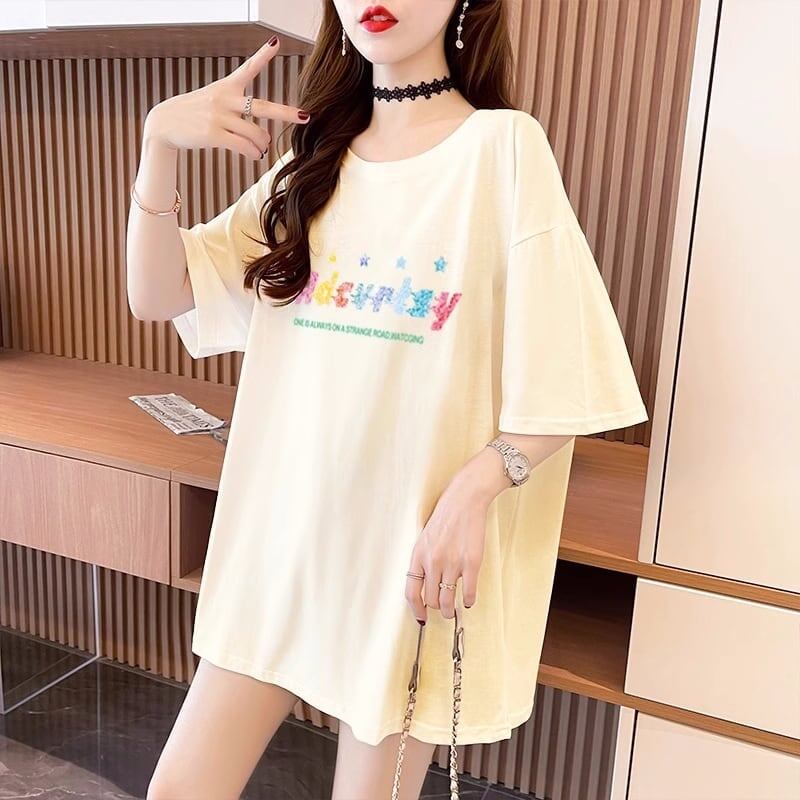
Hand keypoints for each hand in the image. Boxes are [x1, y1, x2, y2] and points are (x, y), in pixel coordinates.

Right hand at [143, 37, 309, 159]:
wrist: (165, 123)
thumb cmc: (194, 115)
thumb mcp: (213, 103)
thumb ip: (240, 115)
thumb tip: (265, 139)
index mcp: (227, 87)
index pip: (248, 68)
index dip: (263, 55)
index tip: (276, 42)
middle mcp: (225, 99)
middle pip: (264, 107)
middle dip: (286, 113)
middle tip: (305, 117)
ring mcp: (219, 116)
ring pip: (256, 134)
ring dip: (262, 146)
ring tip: (261, 149)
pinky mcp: (213, 134)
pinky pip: (244, 147)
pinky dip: (253, 154)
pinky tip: (255, 156)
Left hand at [404, 476, 488, 622]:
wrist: (464, 500)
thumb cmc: (445, 517)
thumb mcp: (425, 538)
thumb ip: (423, 560)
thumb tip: (424, 584)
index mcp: (418, 555)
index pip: (411, 591)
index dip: (416, 608)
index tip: (421, 616)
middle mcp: (433, 561)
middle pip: (431, 599)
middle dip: (436, 608)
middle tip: (442, 608)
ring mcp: (453, 563)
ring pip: (447, 600)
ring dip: (450, 610)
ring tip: (453, 610)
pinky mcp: (471, 562)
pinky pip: (468, 592)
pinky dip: (469, 600)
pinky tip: (469, 599)